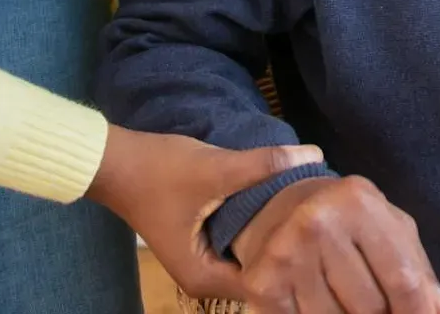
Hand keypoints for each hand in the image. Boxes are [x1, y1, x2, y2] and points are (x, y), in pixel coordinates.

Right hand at [85, 124, 324, 301]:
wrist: (115, 161)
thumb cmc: (158, 171)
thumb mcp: (216, 168)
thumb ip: (264, 165)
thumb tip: (315, 155)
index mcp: (206, 277)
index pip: (268, 284)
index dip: (296, 258)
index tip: (323, 233)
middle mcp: (205, 280)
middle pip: (263, 274)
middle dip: (291, 250)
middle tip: (324, 222)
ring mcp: (203, 263)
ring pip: (253, 259)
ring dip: (276, 239)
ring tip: (310, 213)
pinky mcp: (204, 244)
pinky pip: (241, 246)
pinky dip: (260, 232)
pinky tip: (284, 209)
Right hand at [233, 174, 439, 313]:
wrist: (278, 204)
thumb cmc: (349, 221)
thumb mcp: (390, 230)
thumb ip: (420, 272)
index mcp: (359, 203)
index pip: (403, 280)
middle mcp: (318, 223)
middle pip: (370, 308)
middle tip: (377, 308)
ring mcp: (286, 254)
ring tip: (345, 300)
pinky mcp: (261, 283)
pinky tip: (318, 302)